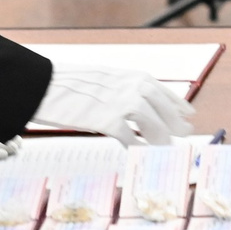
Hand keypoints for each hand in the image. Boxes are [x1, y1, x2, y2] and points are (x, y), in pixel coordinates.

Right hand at [33, 65, 192, 146]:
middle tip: (184, 135)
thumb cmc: (67, 83)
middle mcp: (131, 87)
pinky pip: (130, 138)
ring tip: (166, 149)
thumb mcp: (102, 78)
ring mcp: (120, 103)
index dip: (177, 104)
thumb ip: (122, 88)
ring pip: (152, 124)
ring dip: (161, 138)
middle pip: (163, 109)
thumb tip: (138, 105)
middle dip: (175, 124)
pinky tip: (139, 153)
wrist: (42, 83)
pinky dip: (137, 147)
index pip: (163, 91)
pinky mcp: (107, 120)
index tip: (188, 114)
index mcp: (130, 75)